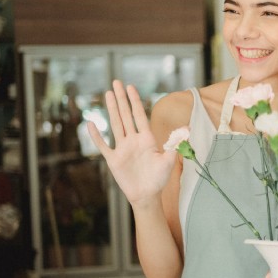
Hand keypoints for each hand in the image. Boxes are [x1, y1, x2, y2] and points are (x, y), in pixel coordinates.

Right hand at [87, 80, 176, 206]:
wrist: (147, 195)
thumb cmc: (159, 178)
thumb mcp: (169, 160)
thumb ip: (175, 144)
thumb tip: (187, 129)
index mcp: (147, 139)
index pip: (139, 115)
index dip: (135, 101)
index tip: (130, 87)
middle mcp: (133, 140)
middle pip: (125, 115)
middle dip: (121, 99)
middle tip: (116, 82)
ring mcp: (122, 148)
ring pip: (115, 124)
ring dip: (111, 110)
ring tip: (107, 94)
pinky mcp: (113, 160)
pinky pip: (103, 145)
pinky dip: (96, 136)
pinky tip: (91, 124)